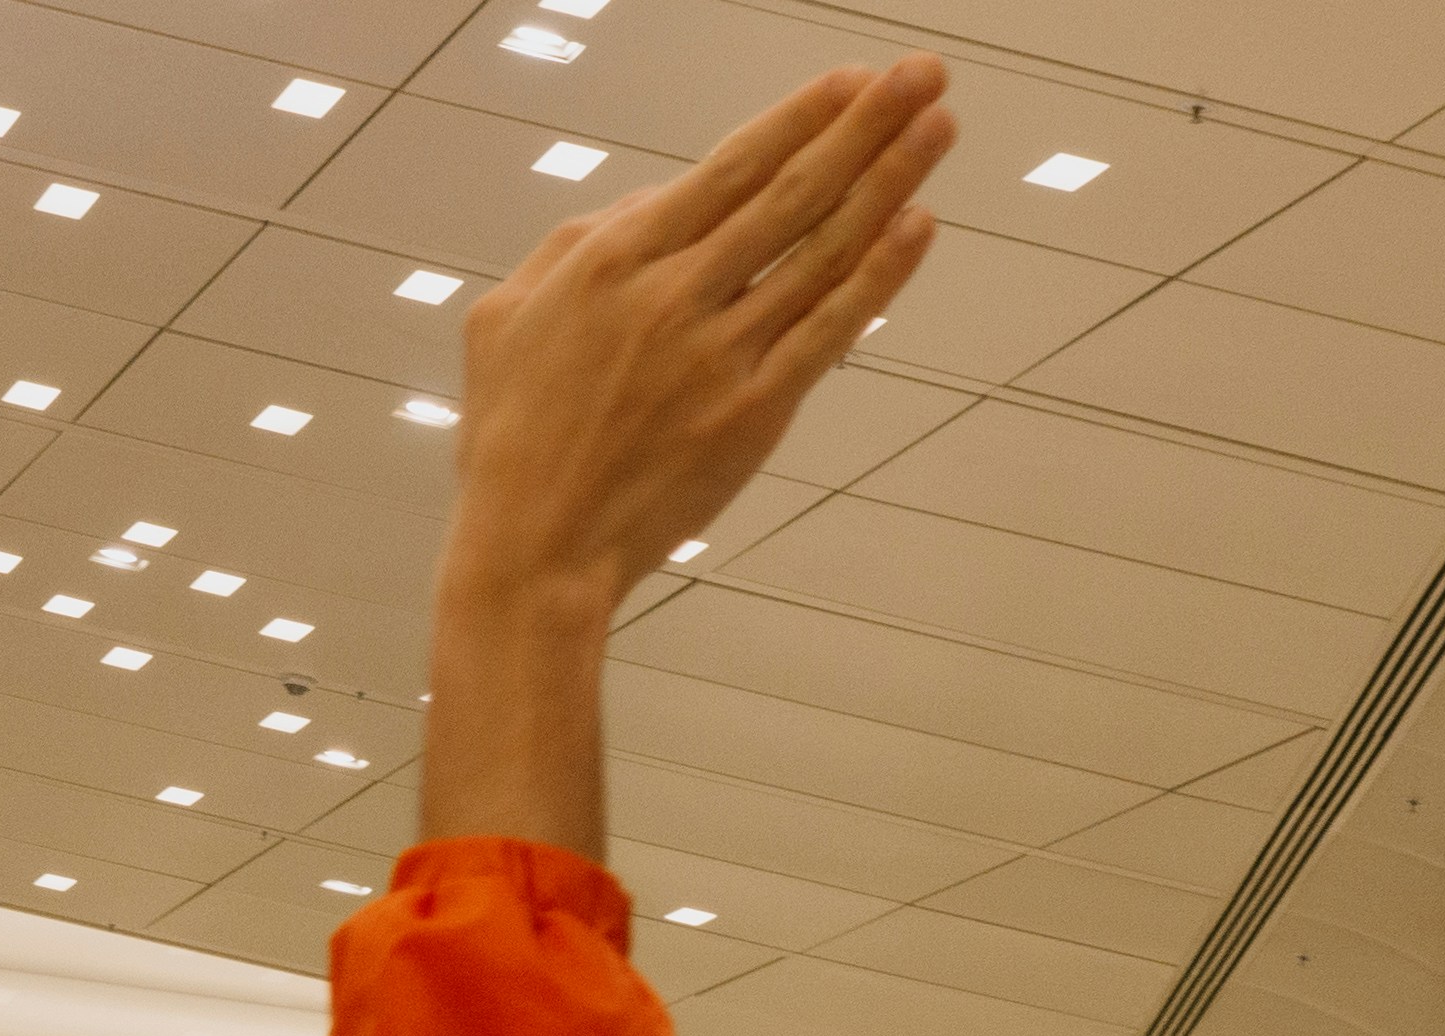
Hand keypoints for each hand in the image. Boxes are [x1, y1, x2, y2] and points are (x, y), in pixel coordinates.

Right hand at [444, 61, 953, 615]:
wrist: (534, 552)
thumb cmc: (511, 440)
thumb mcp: (504, 320)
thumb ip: (572, 246)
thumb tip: (649, 202)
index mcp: (611, 264)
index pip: (728, 170)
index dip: (799, 118)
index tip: (852, 81)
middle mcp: (672, 298)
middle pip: (791, 193)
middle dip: (866, 125)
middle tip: (922, 75)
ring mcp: (718, 356)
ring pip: (822, 252)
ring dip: (889, 182)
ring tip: (940, 127)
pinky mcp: (751, 414)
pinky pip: (829, 330)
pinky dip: (878, 276)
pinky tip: (917, 226)